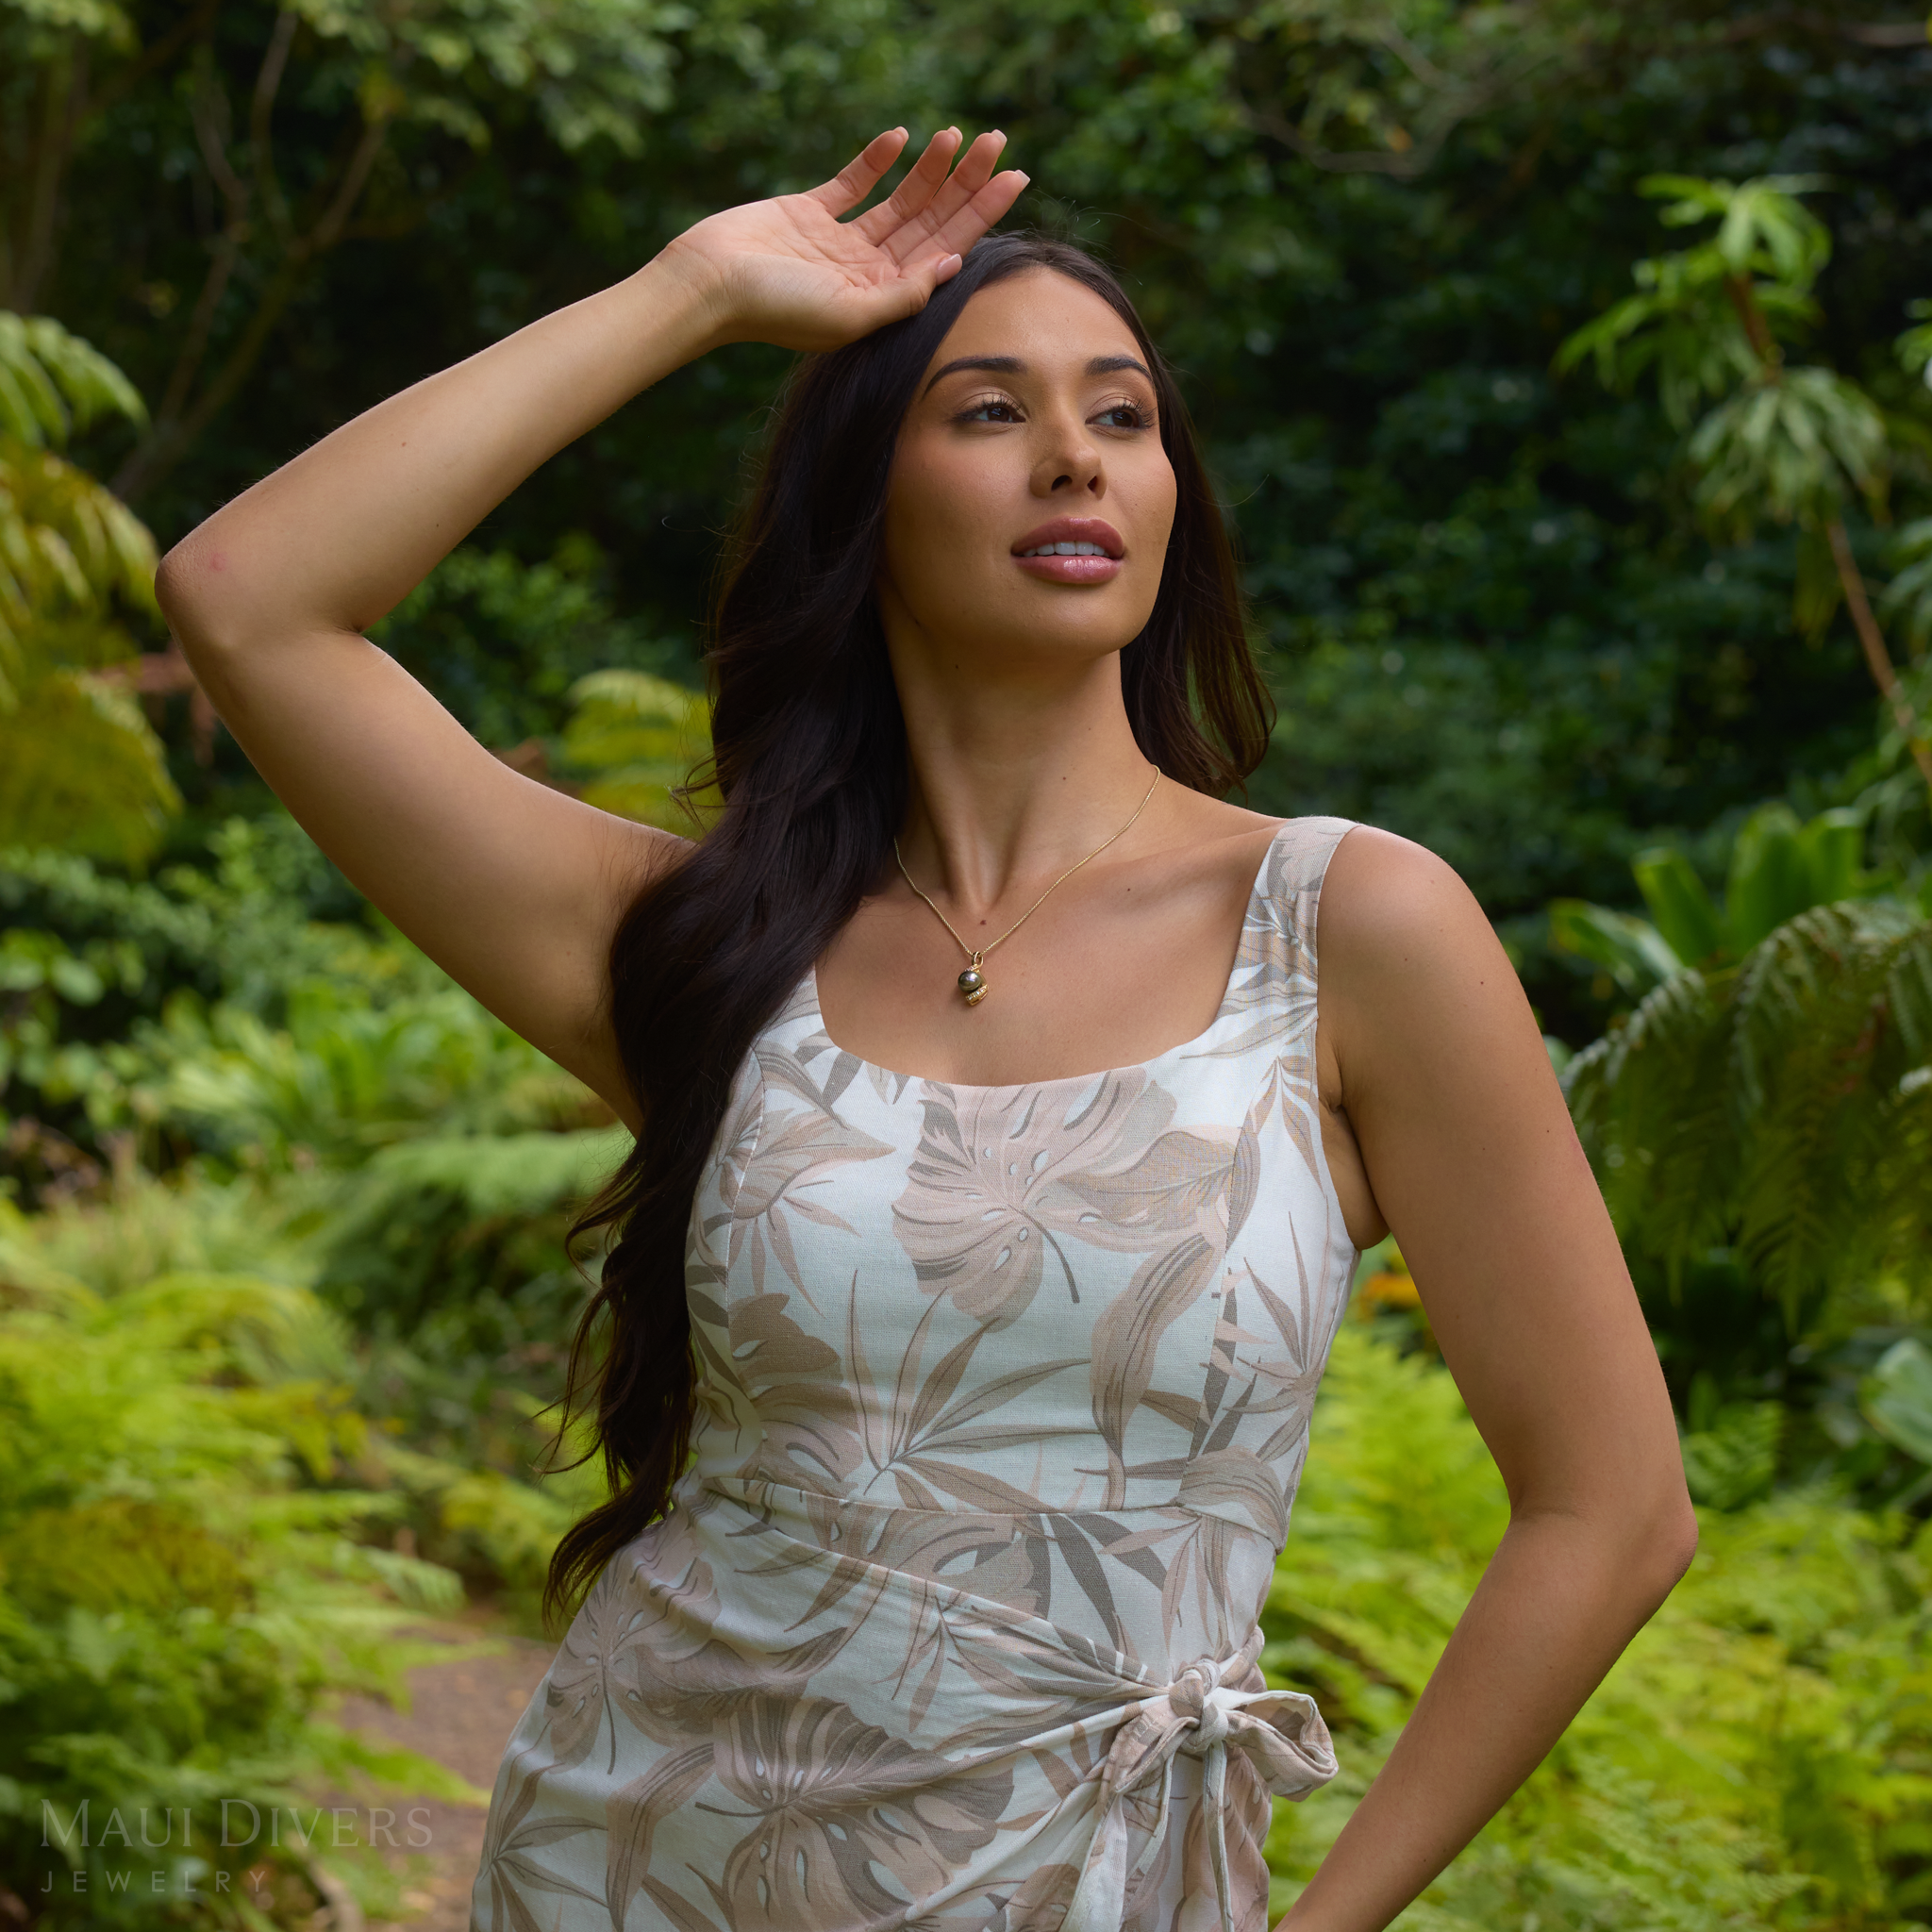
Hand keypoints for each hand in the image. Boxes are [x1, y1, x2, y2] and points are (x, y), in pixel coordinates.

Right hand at [656, 127, 1028, 352]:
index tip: (1015, 179)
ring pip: (899, 200)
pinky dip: (876, 161)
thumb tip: (954, 265)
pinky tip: (902, 139)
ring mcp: (839, 242)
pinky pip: (853, 184)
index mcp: (882, 300)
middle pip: (929, 222)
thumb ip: (904, 295)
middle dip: (965, 184)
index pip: (945, 251)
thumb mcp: (850, 314)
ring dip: (929, 169)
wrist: (708, 286)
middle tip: (998, 143)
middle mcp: (867, 272)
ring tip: (957, 136)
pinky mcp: (809, 213)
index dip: (981, 215)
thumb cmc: (775, 310)